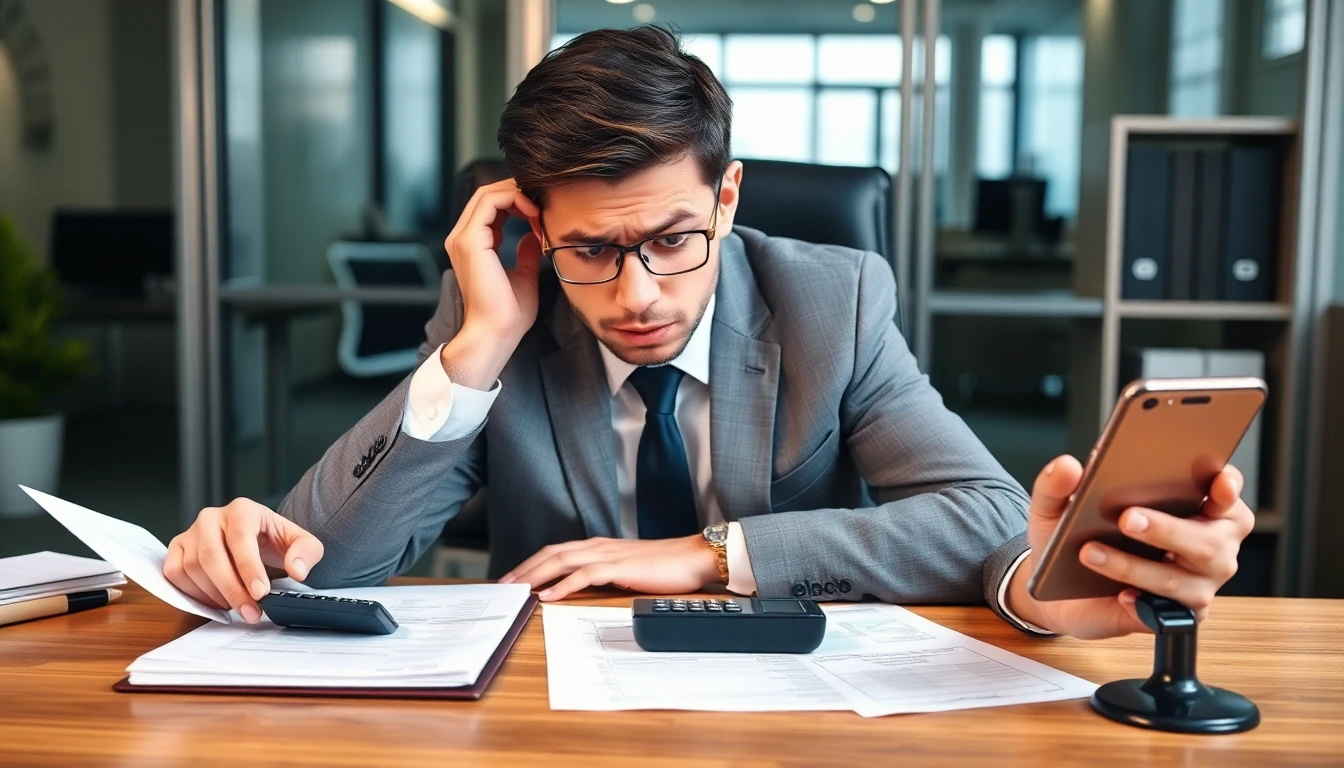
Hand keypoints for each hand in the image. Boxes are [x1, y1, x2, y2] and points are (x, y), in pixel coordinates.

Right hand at [163, 498, 324, 622]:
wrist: (256, 538)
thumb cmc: (274, 540)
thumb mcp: (302, 542)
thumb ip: (306, 552)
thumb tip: (297, 570)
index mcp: (242, 510)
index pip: (240, 538)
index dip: (248, 568)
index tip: (261, 593)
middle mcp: (211, 517)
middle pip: (211, 556)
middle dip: (232, 590)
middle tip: (250, 613)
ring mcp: (190, 532)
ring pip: (191, 567)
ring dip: (214, 594)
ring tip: (237, 607)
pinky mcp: (177, 548)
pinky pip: (174, 573)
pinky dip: (193, 593)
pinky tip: (216, 602)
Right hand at [439, 179, 542, 388]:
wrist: (497, 333)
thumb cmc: (509, 314)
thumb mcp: (524, 277)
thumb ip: (525, 254)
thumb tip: (532, 237)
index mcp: (473, 246)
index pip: (491, 208)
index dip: (518, 203)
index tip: (542, 215)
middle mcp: (463, 239)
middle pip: (488, 196)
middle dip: (518, 193)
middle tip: (543, 205)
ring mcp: (463, 238)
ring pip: (488, 194)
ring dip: (518, 195)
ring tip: (540, 210)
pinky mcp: (470, 240)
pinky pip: (489, 202)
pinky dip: (514, 201)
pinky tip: (533, 215)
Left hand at [499, 536, 720, 600]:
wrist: (692, 557)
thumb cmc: (664, 566)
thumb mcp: (626, 569)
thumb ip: (604, 574)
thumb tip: (582, 588)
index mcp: (598, 546)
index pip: (556, 551)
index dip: (532, 563)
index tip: (514, 579)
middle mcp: (598, 546)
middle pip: (551, 553)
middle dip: (525, 569)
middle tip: (504, 586)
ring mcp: (608, 555)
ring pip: (562, 561)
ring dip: (536, 575)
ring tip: (518, 590)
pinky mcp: (619, 567)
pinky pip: (584, 575)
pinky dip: (564, 585)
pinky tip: (549, 596)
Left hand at [1005, 455, 1253, 639]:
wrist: (1058, 586)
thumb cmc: (1074, 536)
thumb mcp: (1056, 506)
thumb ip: (1058, 483)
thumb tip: (1067, 466)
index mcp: (1193, 504)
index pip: (1223, 490)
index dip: (1227, 485)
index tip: (1217, 484)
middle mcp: (1207, 544)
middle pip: (1209, 539)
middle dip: (1167, 528)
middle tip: (1127, 519)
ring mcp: (1197, 583)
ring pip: (1180, 578)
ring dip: (1134, 566)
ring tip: (1092, 553)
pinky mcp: (1178, 616)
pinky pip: (1168, 613)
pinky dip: (1142, 604)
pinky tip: (1120, 596)